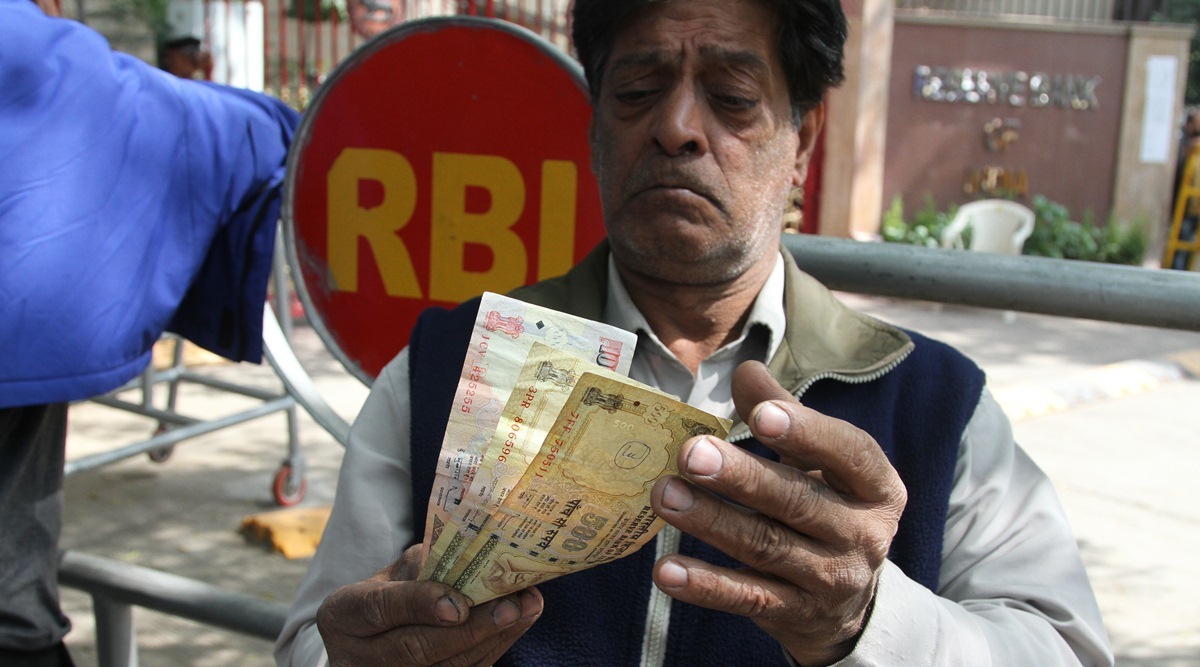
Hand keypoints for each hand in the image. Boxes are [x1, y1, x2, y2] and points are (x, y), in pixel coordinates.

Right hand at [317, 544, 542, 665]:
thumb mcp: (394, 572)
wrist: (369, 638)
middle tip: (511, 605)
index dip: (419, 605)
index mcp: (343, 614)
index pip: (379, 609)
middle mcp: (357, 656)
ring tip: (526, 609)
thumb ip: (427, 565)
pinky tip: (516, 625)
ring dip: (492, 640)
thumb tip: (479, 556)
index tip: (459, 602)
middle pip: (415, 648)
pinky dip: (492, 650)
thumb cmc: (390, 593)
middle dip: (470, 629)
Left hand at [649, 361, 906, 665]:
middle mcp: (862, 534)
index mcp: (875, 486)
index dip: (807, 432)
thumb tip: (746, 371)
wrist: (847, 604)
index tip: (760, 414)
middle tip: (691, 453)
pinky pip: (746, 597)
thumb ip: (783, 414)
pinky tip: (666, 570)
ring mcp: (831, 580)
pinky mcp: (796, 615)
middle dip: (742, 477)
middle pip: (798, 501)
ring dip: (711, 521)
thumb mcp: (819, 463)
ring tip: (664, 495)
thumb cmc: (826, 508)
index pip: (849, 453)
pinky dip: (705, 585)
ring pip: (766, 546)